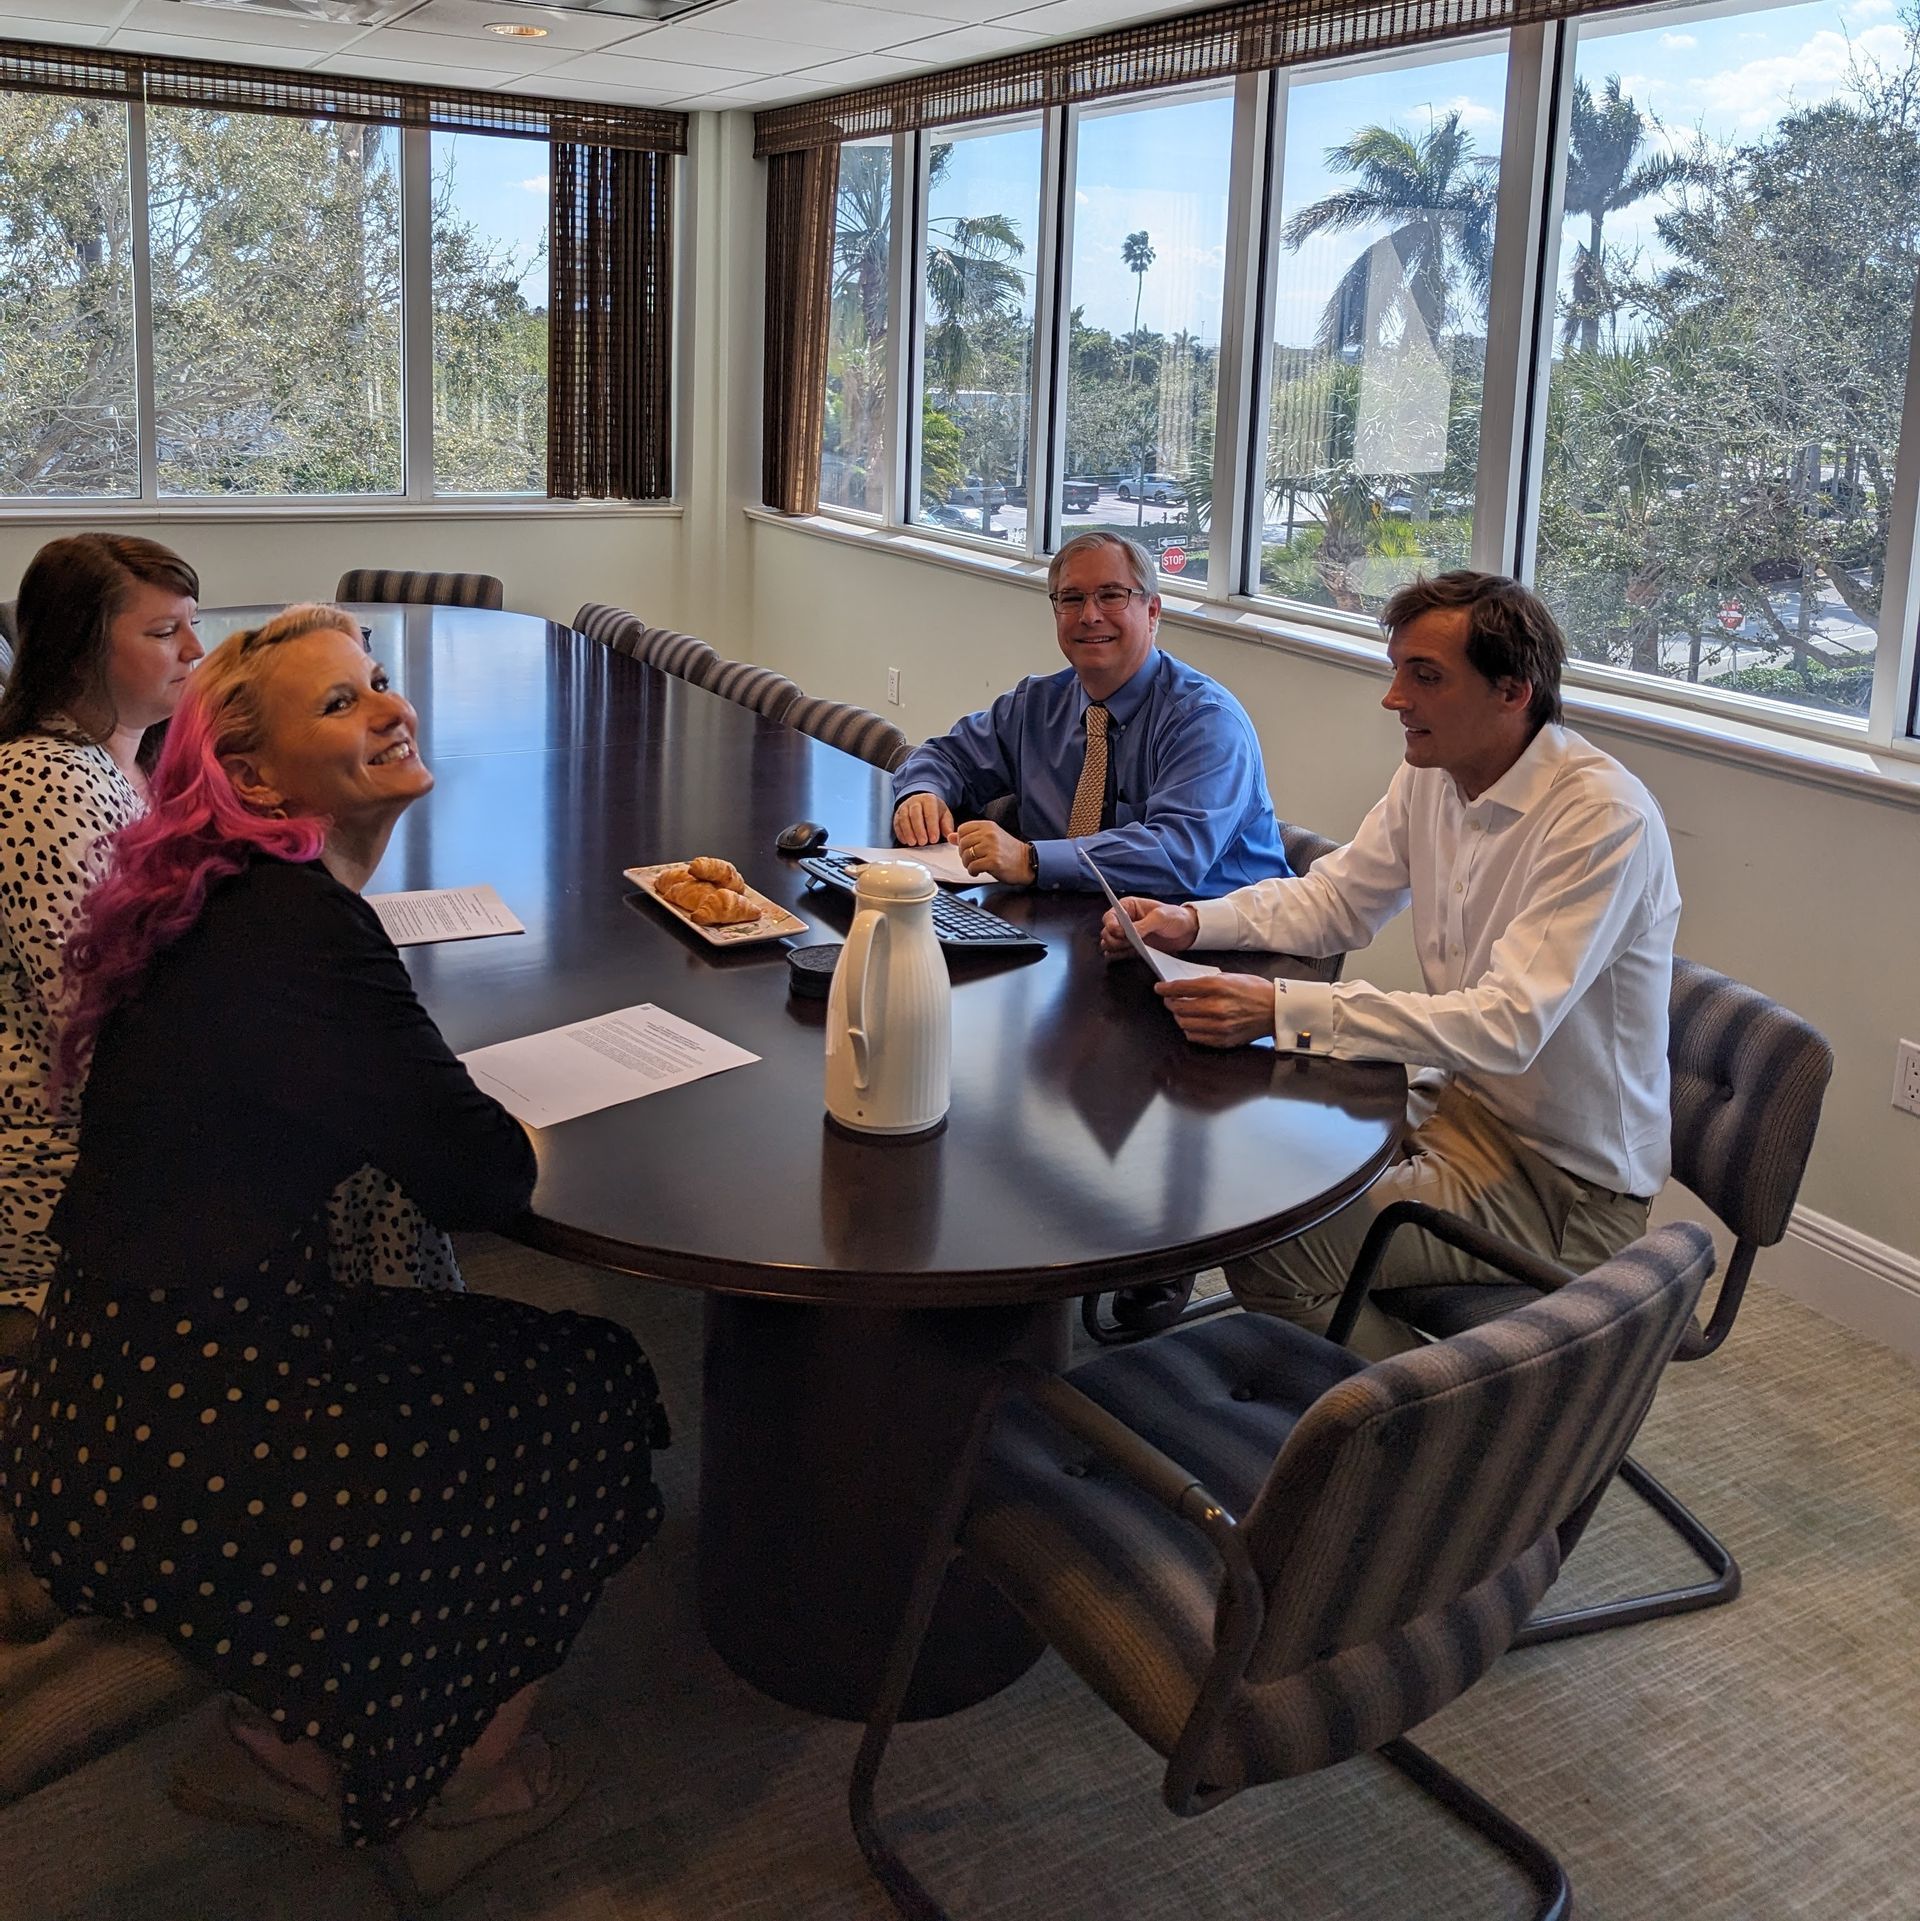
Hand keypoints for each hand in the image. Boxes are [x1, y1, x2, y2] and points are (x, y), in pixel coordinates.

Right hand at [892, 792, 954, 846]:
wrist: (922, 802)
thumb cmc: (934, 810)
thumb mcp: (944, 815)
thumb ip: (947, 825)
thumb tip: (950, 835)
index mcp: (929, 800)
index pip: (930, 812)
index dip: (932, 826)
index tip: (934, 839)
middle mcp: (915, 801)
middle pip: (915, 814)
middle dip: (919, 829)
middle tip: (923, 842)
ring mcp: (905, 807)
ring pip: (904, 818)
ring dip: (908, 832)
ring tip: (913, 843)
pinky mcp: (898, 814)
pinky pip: (897, 823)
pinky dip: (900, 833)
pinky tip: (905, 841)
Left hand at [952, 820, 1035, 884]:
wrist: (1027, 862)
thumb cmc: (1009, 851)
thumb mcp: (990, 838)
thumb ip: (970, 836)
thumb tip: (951, 836)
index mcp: (988, 826)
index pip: (962, 829)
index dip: (961, 840)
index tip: (968, 847)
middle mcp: (989, 834)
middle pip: (962, 843)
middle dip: (964, 854)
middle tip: (972, 859)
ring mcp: (992, 847)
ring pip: (966, 856)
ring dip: (968, 864)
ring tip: (976, 865)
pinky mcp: (993, 861)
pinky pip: (973, 867)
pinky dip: (973, 871)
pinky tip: (979, 871)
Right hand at [1099, 898, 1198, 958]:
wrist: (1188, 932)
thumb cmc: (1175, 917)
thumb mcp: (1160, 917)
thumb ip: (1143, 925)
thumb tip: (1128, 933)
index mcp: (1129, 907)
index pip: (1111, 915)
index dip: (1111, 923)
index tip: (1117, 931)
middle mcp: (1125, 920)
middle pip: (1107, 931)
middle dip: (1113, 938)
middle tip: (1126, 942)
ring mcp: (1128, 936)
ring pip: (1110, 942)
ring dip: (1114, 947)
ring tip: (1127, 948)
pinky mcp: (1133, 948)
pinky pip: (1119, 953)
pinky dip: (1117, 955)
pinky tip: (1118, 956)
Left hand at [1154, 973, 1275, 1048]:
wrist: (1276, 1010)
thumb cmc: (1255, 991)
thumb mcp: (1230, 977)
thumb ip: (1206, 982)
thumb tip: (1184, 987)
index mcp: (1218, 987)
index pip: (1181, 988)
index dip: (1166, 988)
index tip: (1159, 988)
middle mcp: (1216, 1007)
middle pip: (1179, 1007)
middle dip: (1171, 1003)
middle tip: (1171, 1000)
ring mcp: (1219, 1026)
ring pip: (1184, 1024)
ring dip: (1180, 1017)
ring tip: (1183, 1012)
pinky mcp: (1222, 1039)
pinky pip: (1195, 1037)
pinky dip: (1190, 1030)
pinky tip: (1195, 1023)